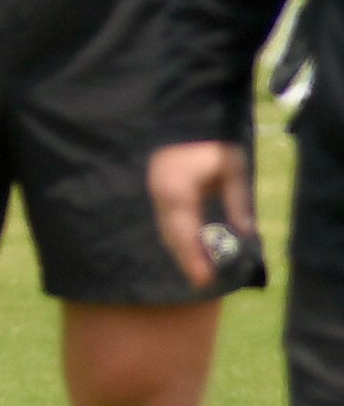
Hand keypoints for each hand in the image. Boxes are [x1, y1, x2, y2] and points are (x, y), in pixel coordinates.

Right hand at [150, 139, 253, 288]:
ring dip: (182, 251)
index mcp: (177, 191)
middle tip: (202, 282)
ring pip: (168, 231)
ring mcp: (158, 195)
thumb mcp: (234, 169)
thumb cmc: (212, 143)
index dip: (193, 257)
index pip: (184, 232)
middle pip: (172, 236)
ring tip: (200, 271)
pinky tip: (193, 249)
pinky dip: (180, 238)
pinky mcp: (161, 194)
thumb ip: (238, 202)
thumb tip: (247, 235)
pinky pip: (169, 223)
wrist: (187, 122)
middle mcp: (162, 197)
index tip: (204, 279)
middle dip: (186, 260)